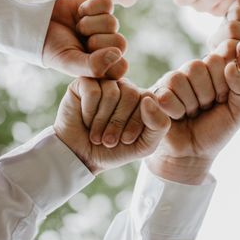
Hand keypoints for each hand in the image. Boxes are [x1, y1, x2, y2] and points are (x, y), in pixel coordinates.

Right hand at [42, 0, 127, 78]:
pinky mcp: (99, 6)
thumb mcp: (69, 62)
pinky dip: (90, 7)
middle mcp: (106, 46)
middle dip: (96, 41)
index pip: (121, 67)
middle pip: (120, 44)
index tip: (86, 58)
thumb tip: (117, 54)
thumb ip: (93, 66)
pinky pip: (106, 4)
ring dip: (89, 24)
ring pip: (112, 23)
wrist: (36, 20)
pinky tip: (79, 12)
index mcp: (102, 65)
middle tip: (80, 39)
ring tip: (77, 26)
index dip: (105, 62)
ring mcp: (104, 26)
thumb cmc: (52, 47)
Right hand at [54, 78, 170, 173]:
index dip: (137, 122)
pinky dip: (88, 112)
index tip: (127, 141)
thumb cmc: (114, 151)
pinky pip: (92, 92)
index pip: (149, 99)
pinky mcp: (84, 83)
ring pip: (111, 93)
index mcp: (142, 99)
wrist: (81, 156)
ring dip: (101, 121)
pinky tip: (85, 120)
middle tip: (108, 141)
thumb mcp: (145, 145)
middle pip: (131, 94)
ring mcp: (105, 83)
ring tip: (96, 135)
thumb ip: (158, 125)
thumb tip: (148, 99)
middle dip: (118, 123)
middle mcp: (125, 87)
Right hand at [147, 43, 239, 183]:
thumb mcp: (239, 111)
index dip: (222, 84)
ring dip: (189, 104)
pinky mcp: (154, 94)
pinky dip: (176, 112)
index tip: (222, 100)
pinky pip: (165, 95)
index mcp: (213, 69)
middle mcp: (191, 71)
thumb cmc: (216, 130)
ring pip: (178, 80)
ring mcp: (171, 81)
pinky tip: (177, 118)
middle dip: (205, 94)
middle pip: (196, 66)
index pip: (217, 59)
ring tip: (191, 113)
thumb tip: (231, 66)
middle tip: (205, 108)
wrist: (192, 154)